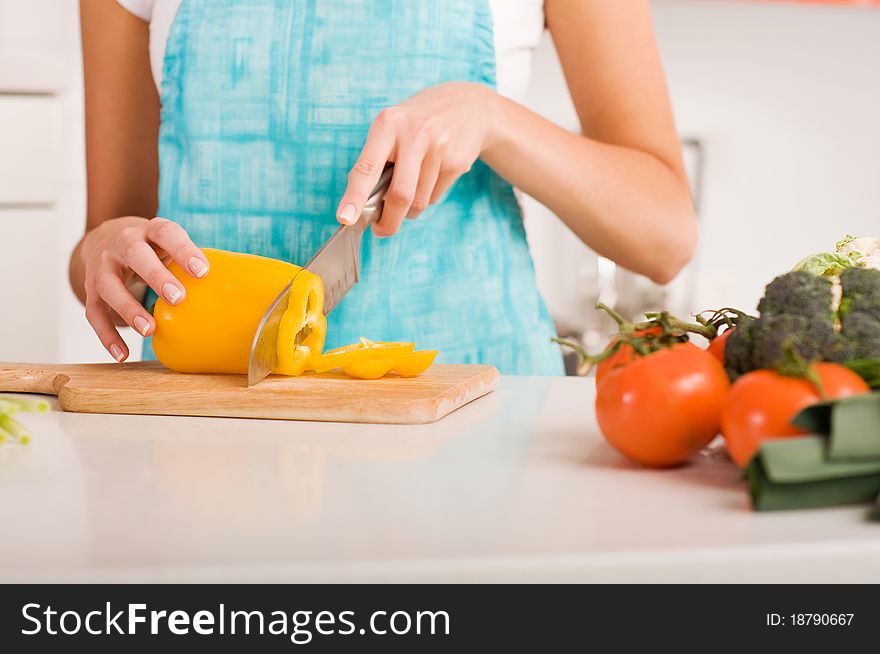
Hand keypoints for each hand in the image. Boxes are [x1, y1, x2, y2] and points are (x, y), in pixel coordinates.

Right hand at [79, 216, 208, 361]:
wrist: (104, 238)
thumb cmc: (152, 246)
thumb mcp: (168, 243)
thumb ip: (190, 260)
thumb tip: (229, 289)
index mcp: (149, 230)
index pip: (166, 233)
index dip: (183, 250)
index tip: (202, 271)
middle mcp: (122, 243)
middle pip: (136, 255)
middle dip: (156, 276)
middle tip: (178, 298)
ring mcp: (103, 265)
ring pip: (110, 286)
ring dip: (128, 308)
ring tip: (150, 329)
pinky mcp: (90, 288)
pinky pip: (94, 312)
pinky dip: (107, 335)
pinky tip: (122, 354)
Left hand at [336, 82, 498, 235]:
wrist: (469, 106)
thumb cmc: (418, 122)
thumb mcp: (392, 127)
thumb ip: (376, 161)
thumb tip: (363, 205)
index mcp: (388, 124)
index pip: (367, 168)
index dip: (354, 197)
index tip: (345, 218)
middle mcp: (414, 134)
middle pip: (399, 195)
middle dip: (389, 222)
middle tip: (382, 230)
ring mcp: (439, 148)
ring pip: (419, 202)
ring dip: (410, 209)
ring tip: (411, 190)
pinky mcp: (457, 162)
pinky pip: (435, 197)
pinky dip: (428, 197)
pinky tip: (431, 177)